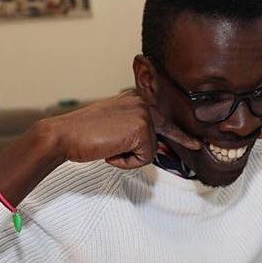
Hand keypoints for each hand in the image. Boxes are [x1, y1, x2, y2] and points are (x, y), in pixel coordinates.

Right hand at [51, 90, 200, 168]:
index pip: (162, 118)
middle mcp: (141, 103)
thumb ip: (134, 131)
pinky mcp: (141, 129)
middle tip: (174, 149)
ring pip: (151, 151)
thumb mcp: (113, 127)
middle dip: (156, 148)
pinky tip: (110, 153)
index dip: (180, 134)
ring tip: (108, 149)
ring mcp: (143, 114)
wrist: (64, 135)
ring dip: (130, 158)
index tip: (196, 143)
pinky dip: (127, 162)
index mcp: (134, 100)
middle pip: (160, 137)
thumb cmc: (84, 135)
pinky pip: (144, 158)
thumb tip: (160, 148)